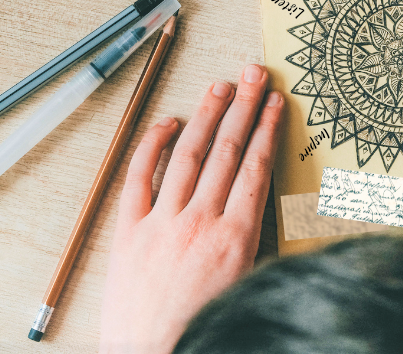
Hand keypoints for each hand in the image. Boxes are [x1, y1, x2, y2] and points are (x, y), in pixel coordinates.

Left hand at [99, 64, 282, 352]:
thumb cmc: (206, 327)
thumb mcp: (249, 283)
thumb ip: (255, 239)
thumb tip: (261, 198)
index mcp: (236, 237)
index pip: (255, 166)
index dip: (266, 128)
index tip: (274, 101)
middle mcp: (200, 222)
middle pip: (226, 151)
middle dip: (243, 107)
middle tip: (253, 74)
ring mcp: (162, 223)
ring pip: (189, 155)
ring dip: (206, 116)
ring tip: (219, 86)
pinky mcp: (128, 232)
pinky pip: (140, 177)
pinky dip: (153, 146)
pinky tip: (168, 122)